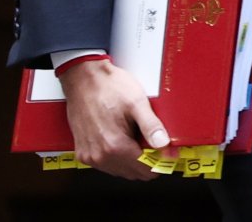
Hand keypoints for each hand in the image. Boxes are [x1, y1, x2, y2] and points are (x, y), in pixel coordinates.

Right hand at [59, 58, 170, 178]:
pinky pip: (106, 165)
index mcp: (114, 146)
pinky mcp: (83, 152)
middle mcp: (100, 156)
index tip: (168, 152)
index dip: (160, 161)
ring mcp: (90, 156)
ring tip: (137, 137)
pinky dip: (118, 157)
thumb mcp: (137, 103)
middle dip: (147, 161)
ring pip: (120, 170)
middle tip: (154, 142)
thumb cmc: (109, 87)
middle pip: (133, 172)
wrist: (83, 79)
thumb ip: (152, 126)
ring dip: (132, 160)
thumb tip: (164, 145)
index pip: (145, 169)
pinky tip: (122, 139)